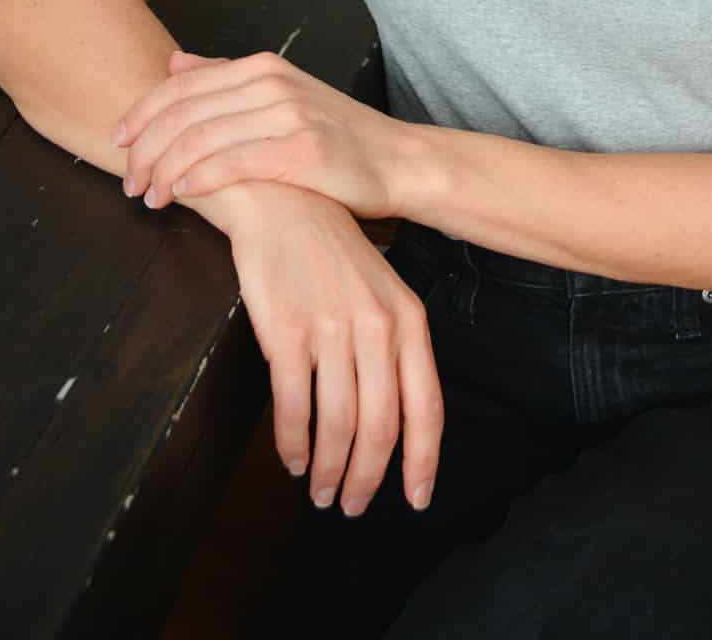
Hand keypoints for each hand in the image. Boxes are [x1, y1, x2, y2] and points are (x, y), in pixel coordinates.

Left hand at [112, 49, 402, 218]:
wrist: (398, 161)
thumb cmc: (337, 136)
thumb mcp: (282, 94)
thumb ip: (226, 79)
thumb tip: (175, 61)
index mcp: (263, 67)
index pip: (181, 85)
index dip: (140, 115)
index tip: (117, 143)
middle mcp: (272, 83)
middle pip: (183, 112)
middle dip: (144, 149)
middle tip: (129, 182)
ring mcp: (288, 114)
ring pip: (200, 139)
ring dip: (163, 172)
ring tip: (150, 197)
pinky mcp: (301, 150)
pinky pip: (233, 163)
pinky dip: (198, 179)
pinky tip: (182, 194)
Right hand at [223, 184, 442, 514]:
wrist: (284, 204)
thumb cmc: (333, 255)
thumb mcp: (381, 293)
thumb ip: (393, 350)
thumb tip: (395, 421)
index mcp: (408, 320)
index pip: (426, 407)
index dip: (423, 461)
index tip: (417, 499)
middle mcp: (377, 327)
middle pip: (380, 427)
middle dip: (367, 478)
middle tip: (353, 506)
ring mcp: (332, 329)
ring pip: (338, 425)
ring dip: (329, 470)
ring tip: (320, 491)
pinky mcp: (287, 332)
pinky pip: (294, 407)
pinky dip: (294, 444)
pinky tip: (293, 458)